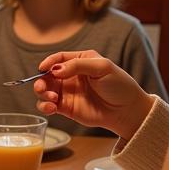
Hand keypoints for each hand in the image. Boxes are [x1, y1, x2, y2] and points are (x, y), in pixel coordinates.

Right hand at [33, 50, 152, 140]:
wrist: (127, 110)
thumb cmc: (119, 86)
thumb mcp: (102, 67)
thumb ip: (78, 65)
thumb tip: (55, 70)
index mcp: (80, 61)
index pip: (59, 58)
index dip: (49, 62)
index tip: (43, 68)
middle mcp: (70, 76)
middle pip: (47, 75)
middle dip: (41, 80)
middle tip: (42, 87)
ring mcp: (67, 92)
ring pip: (45, 90)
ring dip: (42, 93)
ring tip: (52, 98)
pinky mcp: (66, 108)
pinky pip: (48, 105)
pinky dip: (44, 106)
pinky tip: (51, 107)